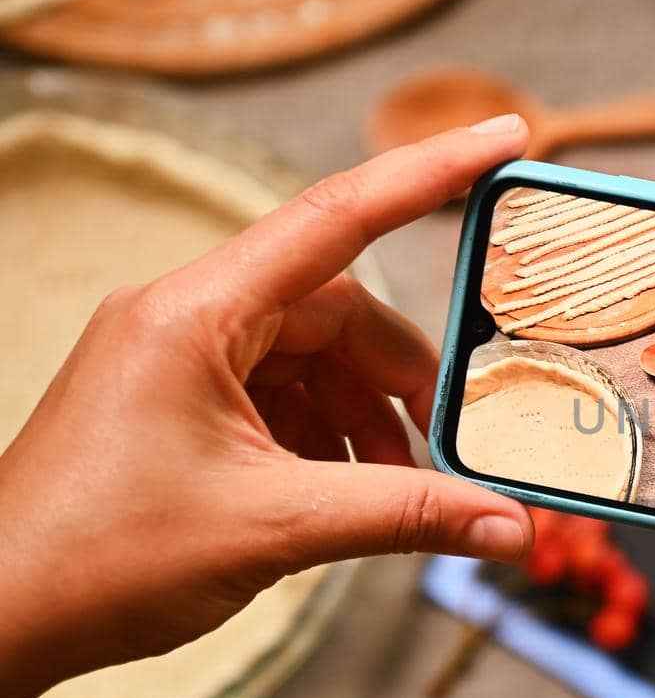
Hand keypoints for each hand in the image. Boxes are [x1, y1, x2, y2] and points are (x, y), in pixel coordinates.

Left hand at [0, 116, 536, 697]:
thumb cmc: (102, 560)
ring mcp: (174, 356)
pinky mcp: (171, 400)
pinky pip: (276, 391)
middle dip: (402, 375)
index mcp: (197, 313)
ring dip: (365, 414)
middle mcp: (183, 316)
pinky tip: (344, 491)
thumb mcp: (277, 529)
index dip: (430, 173)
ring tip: (401, 485)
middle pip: (336, 307)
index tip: (503, 137)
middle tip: (457, 437)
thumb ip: (406, 514)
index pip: (338, 217)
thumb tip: (510, 525)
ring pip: (310, 355)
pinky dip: (324, 434)